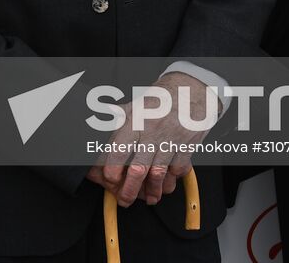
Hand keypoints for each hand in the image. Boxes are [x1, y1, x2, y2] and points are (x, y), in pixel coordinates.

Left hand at [87, 72, 214, 207]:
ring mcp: (171, 139)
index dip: (113, 168)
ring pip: (159, 174)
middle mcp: (153, 131)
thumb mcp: (135, 105)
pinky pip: (178, 170)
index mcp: (136, 120)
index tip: (109, 179)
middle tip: (124, 199)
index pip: (120, 149)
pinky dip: (172, 180)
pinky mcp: (187, 145)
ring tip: (149, 198)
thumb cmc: (159, 99)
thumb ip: (117, 120)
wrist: (190, 89)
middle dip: (130, 189)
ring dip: (153, 191)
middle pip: (139, 168)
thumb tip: (98, 130)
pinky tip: (167, 183)